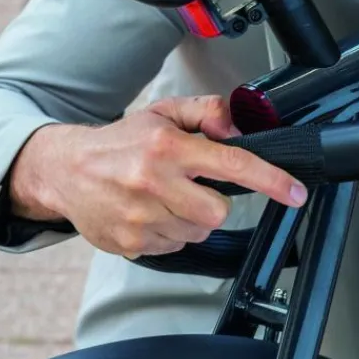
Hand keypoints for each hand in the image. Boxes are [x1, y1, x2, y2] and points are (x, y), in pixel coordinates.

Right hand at [8, 95, 307, 257]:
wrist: (63, 170)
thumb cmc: (119, 142)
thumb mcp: (163, 113)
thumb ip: (206, 112)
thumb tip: (237, 126)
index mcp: (168, 148)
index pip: (233, 166)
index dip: (272, 181)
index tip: (295, 192)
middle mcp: (153, 182)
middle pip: (218, 212)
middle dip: (213, 203)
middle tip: (190, 188)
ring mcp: (139, 216)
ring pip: (196, 232)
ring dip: (189, 218)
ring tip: (162, 198)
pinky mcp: (129, 242)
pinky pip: (173, 246)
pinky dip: (168, 232)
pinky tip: (147, 213)